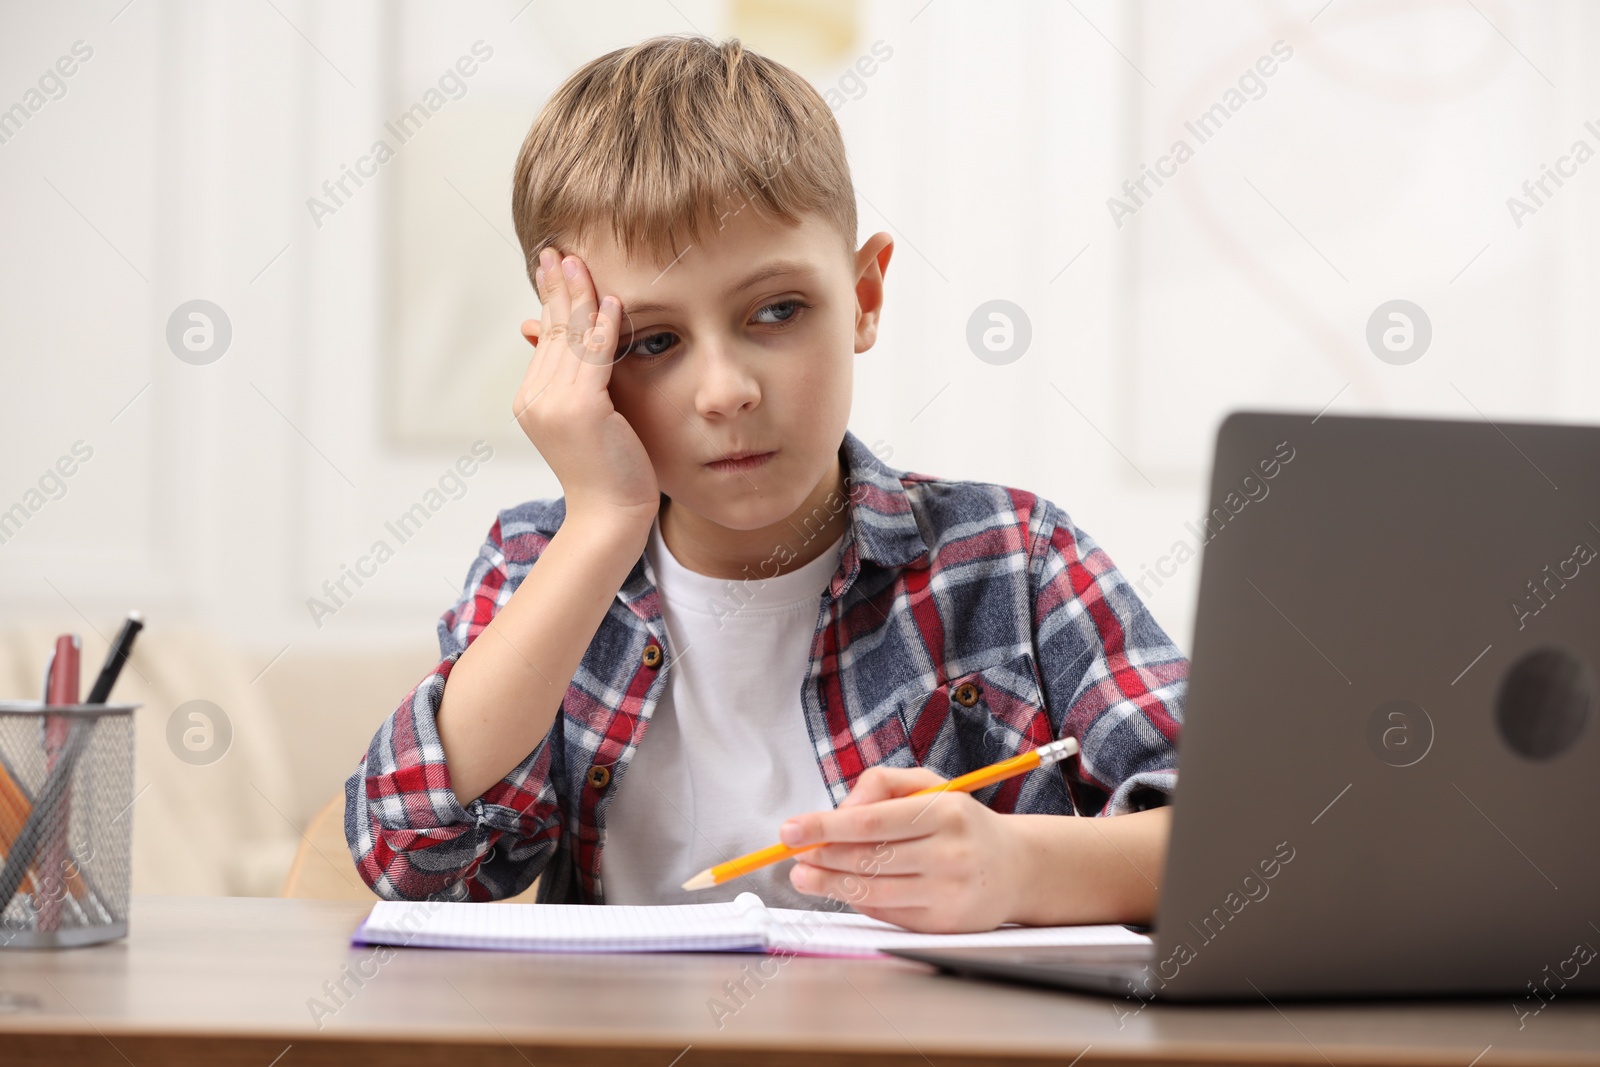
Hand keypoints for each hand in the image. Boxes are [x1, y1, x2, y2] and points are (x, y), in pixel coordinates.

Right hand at [515, 247, 658, 526]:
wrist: (610, 517)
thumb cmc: (608, 472)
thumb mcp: (585, 419)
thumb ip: (574, 379)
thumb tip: (554, 339)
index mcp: (532, 400)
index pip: (546, 337)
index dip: (551, 298)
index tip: (554, 264)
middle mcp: (535, 399)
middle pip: (552, 330)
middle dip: (557, 287)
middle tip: (560, 250)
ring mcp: (554, 405)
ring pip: (570, 339)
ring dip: (578, 296)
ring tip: (581, 262)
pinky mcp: (581, 410)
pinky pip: (594, 358)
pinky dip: (603, 328)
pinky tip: (612, 302)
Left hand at [780, 766, 1024, 933]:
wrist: (1016, 868)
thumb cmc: (961, 822)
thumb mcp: (929, 785)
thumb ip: (881, 784)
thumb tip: (840, 810)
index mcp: (946, 813)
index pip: (870, 822)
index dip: (824, 827)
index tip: (791, 830)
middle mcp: (950, 854)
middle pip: (866, 859)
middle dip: (821, 858)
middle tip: (793, 855)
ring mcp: (948, 893)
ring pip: (872, 892)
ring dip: (828, 885)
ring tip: (804, 876)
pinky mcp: (944, 924)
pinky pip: (887, 913)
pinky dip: (858, 901)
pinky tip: (841, 888)